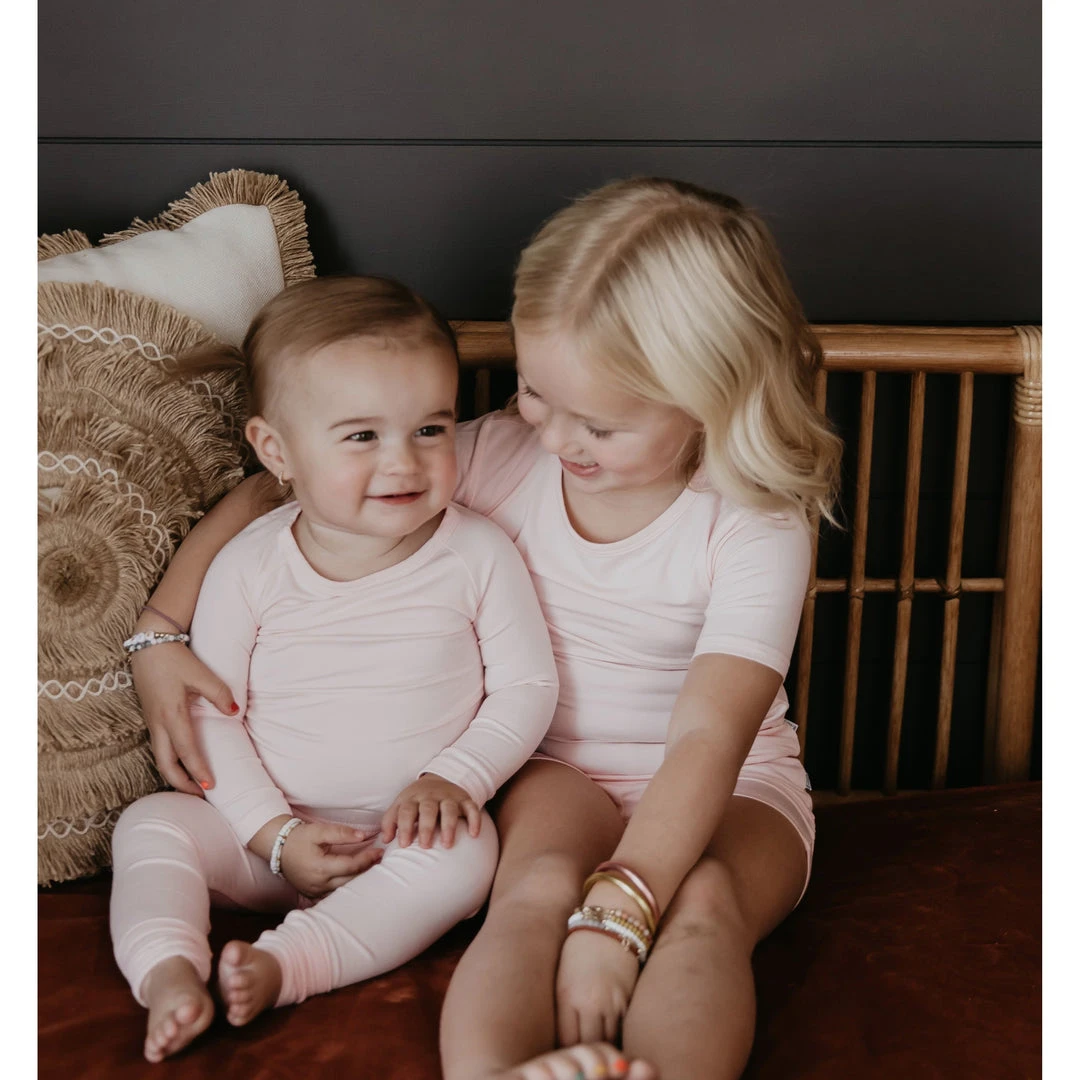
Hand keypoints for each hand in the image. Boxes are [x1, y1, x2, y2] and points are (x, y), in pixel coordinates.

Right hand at [130, 636, 237, 795]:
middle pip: (165, 764)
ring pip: (160, 756)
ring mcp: (151, 721)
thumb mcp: (200, 674)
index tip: (210, 787)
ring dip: (174, 773)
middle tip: (200, 796)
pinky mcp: (151, 716)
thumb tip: (234, 713)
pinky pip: (159, 746)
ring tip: (192, 785)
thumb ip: (219, 694)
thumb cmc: (175, 658)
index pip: (186, 752)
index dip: (197, 772)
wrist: (148, 643)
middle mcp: (158, 723)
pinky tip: (181, 762)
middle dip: (181, 783)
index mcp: (171, 715)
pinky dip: (169, 760)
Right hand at [277, 821, 383, 898]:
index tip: (379, 851)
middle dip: (367, 870)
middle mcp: (319, 884)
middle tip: (381, 860)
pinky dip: (347, 886)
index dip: (367, 859)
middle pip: (350, 880)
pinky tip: (357, 879)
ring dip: (359, 880)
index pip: (351, 866)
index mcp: (320, 868)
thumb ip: (341, 833)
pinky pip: (335, 894)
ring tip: (373, 868)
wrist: (278, 848)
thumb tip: (362, 836)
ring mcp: (315, 891)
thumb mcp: (318, 831)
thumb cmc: (299, 838)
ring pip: (344, 889)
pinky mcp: (313, 894)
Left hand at [380, 775, 481, 848]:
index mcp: (412, 798)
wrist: (439, 779)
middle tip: (425, 846)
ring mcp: (449, 797)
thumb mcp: (401, 805)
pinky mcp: (464, 799)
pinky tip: (474, 834)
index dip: (404, 827)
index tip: (404, 845)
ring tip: (447, 844)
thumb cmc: (416, 800)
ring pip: (449, 809)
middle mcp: (430, 797)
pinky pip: (471, 807)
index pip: (406, 811)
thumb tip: (385, 840)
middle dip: (426, 827)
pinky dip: (474, 819)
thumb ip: (390, 821)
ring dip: (448, 826)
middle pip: (428, 809)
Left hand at [555, 921, 641, 1046]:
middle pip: (587, 1043)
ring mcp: (610, 1002)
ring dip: (603, 1045)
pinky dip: (618, 1034)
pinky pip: (622, 1027)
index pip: (565, 1039)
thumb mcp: (564, 975)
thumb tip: (565, 1035)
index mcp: (567, 996)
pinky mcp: (627, 998)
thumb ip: (565, 1005)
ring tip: (601, 1050)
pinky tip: (615, 1037)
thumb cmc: (582, 946)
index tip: (569, 1053)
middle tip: (586, 1056)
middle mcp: (588, 1002)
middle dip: (586, 1051)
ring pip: (607, 1039)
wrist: (612, 922)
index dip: (568, 1050)